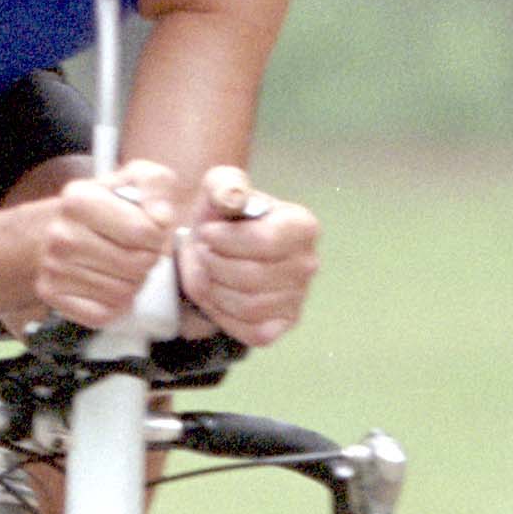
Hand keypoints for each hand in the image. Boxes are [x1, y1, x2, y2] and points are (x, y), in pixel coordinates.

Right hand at [31, 160, 180, 329]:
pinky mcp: (50, 294)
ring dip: (132, 284)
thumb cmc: (109, 205)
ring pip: (122, 293)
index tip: (148, 230)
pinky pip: (103, 314)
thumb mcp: (137, 180)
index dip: (157, 235)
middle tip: (136, 251)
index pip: (144, 232)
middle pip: (136, 265)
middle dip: (146, 261)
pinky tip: (108, 286)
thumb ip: (157, 187)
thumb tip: (161, 218)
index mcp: (78, 198)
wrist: (62, 226)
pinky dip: (115, 306)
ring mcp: (52, 266)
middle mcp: (59, 233)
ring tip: (121, 267)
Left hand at [174, 167, 317, 347]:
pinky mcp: (281, 326)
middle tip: (203, 252)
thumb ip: (225, 184)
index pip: (267, 241)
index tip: (206, 232)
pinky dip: (223, 314)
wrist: (213, 250)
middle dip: (215, 264)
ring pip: (248, 305)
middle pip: (253, 276)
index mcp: (303, 226)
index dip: (227, 240)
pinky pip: (249, 329)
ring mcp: (298, 298)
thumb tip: (234, 197)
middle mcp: (309, 264)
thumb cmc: (221, 217)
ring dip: (215, 288)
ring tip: (208, 270)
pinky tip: (217, 292)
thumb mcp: (218, 187)